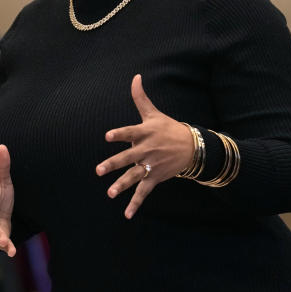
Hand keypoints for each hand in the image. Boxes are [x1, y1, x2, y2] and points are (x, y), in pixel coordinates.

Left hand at [95, 74, 193, 218]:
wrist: (191, 147)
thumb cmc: (168, 128)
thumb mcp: (154, 113)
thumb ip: (140, 98)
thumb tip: (135, 76)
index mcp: (144, 133)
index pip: (129, 132)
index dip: (119, 134)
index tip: (108, 136)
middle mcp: (146, 150)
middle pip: (128, 157)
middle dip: (114, 163)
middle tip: (99, 170)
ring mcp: (150, 165)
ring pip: (134, 176)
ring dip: (122, 185)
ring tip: (110, 193)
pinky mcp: (154, 178)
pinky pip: (143, 192)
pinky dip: (135, 204)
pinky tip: (127, 214)